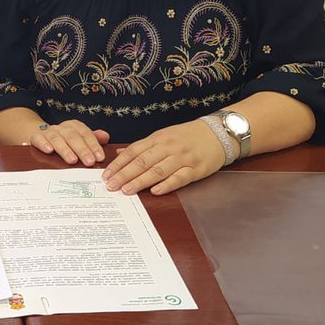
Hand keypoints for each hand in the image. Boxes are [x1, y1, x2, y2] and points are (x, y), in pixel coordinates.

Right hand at [28, 119, 109, 166]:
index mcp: (74, 127)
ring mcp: (48, 132)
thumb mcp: (80, 138)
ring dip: (65, 149)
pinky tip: (49, 150)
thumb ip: (93, 139)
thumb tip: (106, 137)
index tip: (99, 157)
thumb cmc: (64, 140)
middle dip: (82, 149)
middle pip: (73, 137)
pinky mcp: (36, 137)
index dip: (93, 145)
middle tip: (89, 162)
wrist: (40, 135)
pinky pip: (38, 138)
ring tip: (72, 160)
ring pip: (57, 138)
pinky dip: (43, 144)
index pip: (86, 134)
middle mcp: (62, 128)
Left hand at [102, 120, 225, 194]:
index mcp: (158, 138)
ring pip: (158, 170)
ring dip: (140, 181)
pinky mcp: (196, 169)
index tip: (106, 175)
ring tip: (126, 190)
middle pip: (142, 161)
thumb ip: (142, 146)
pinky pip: (179, 178)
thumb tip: (119, 154)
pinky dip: (167, 185)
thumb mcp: (163, 135)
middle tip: (110, 186)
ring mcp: (182, 158)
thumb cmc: (188, 136)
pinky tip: (155, 191)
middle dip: (124, 174)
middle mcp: (168, 147)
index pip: (133, 151)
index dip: (118, 164)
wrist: (218, 133)